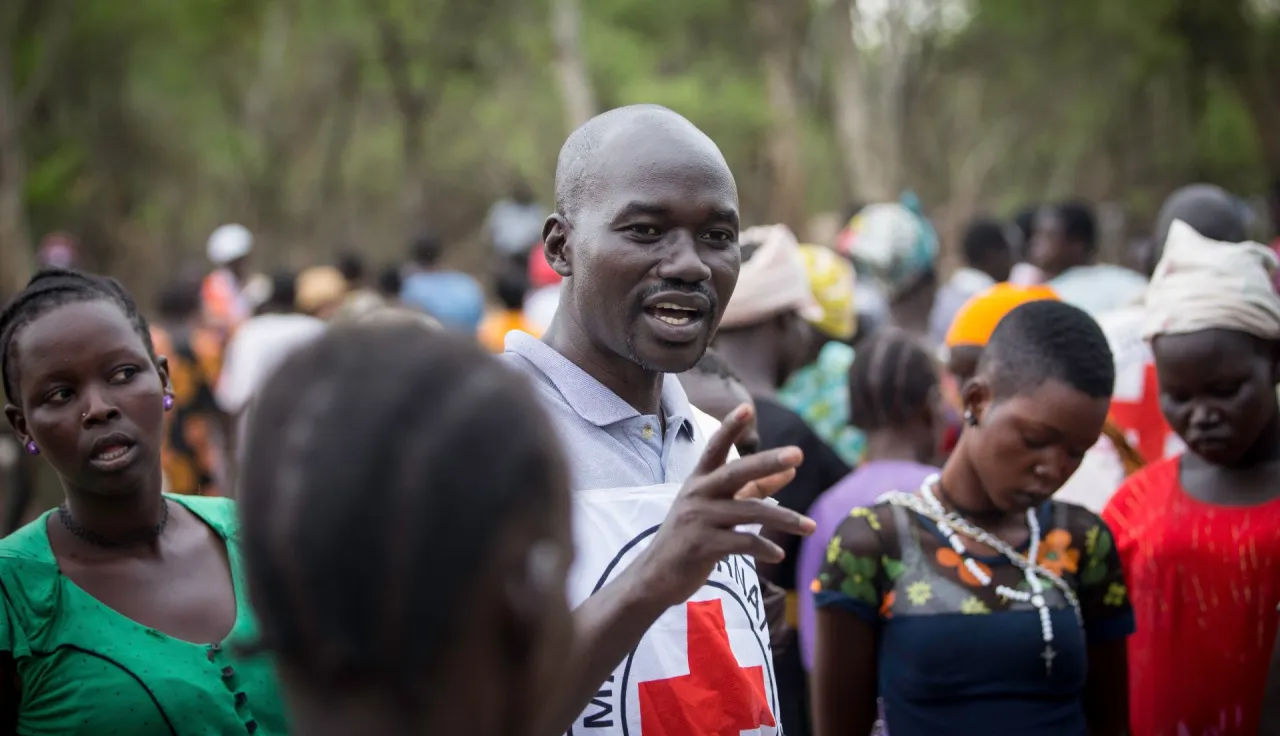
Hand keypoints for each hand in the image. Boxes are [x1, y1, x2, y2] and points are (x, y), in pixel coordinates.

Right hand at [634, 403, 813, 607]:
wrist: (656, 576)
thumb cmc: (691, 536)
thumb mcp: (717, 508)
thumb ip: (753, 489)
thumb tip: (789, 472)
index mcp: (699, 481)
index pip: (715, 448)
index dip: (730, 427)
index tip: (747, 407)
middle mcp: (697, 494)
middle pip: (736, 472)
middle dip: (768, 461)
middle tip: (797, 454)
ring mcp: (698, 519)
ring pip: (749, 512)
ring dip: (784, 519)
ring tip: (810, 527)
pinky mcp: (701, 545)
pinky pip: (743, 543)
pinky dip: (764, 549)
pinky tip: (778, 555)